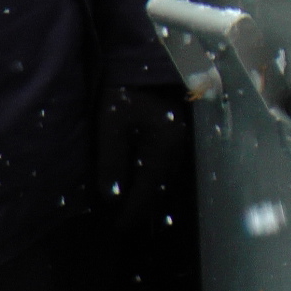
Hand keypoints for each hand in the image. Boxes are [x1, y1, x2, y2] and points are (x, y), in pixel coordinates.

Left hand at [94, 83, 191, 232]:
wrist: (143, 61)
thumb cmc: (125, 92)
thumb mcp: (112, 125)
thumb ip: (111, 162)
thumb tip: (110, 197)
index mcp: (165, 147)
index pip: (148, 190)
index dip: (132, 212)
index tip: (118, 230)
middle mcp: (178, 148)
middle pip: (161, 188)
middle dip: (143, 208)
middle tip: (124, 226)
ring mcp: (180, 141)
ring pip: (165, 178)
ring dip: (149, 195)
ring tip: (132, 211)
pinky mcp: (175, 135)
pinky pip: (166, 166)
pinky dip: (154, 180)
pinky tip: (142, 185)